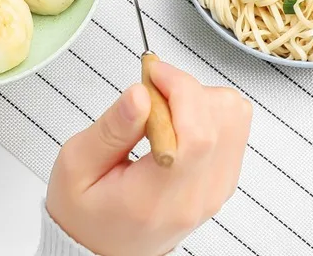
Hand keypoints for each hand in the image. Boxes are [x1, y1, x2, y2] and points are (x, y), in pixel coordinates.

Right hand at [46, 61, 251, 255]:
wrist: (103, 249)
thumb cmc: (86, 212)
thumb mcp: (77, 166)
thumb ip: (111, 128)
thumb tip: (140, 93)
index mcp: (158, 197)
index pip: (197, 134)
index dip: (180, 89)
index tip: (152, 73)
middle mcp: (198, 195)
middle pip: (222, 118)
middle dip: (185, 88)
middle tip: (150, 93)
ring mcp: (216, 189)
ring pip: (234, 116)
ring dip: (199, 98)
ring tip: (163, 111)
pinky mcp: (223, 179)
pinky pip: (234, 127)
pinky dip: (208, 111)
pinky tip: (177, 121)